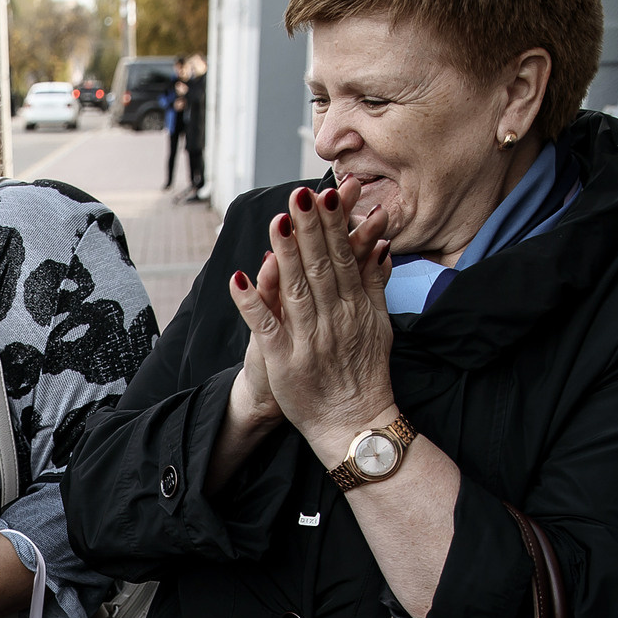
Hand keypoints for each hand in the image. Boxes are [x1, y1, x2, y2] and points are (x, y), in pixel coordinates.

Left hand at [228, 179, 394, 461]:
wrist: (354, 424)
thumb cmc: (365, 373)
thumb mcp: (379, 325)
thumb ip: (375, 283)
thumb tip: (378, 243)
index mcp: (354, 306)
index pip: (342, 257)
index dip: (333, 226)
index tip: (325, 194)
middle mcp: (333, 318)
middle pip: (320, 266)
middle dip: (309, 228)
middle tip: (299, 194)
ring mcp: (309, 339)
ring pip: (295, 289)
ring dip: (285, 254)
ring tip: (277, 221)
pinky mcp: (285, 360)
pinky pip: (266, 326)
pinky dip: (252, 302)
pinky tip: (239, 276)